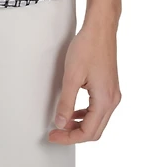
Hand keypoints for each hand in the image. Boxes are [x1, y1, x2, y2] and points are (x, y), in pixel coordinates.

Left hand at [48, 19, 120, 142]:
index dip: (69, 137)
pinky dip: (85, 115)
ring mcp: (113, 94)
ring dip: (80, 126)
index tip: (53, 136)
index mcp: (105, 100)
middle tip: (55, 134)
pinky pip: (99, 110)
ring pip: (97, 121)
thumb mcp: (72, 76)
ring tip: (62, 124)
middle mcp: (113, 100)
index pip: (88, 132)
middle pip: (95, 130)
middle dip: (74, 135)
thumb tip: (61, 123)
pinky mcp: (110, 87)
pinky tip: (73, 112)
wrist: (100, 28)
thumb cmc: (88, 47)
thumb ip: (66, 102)